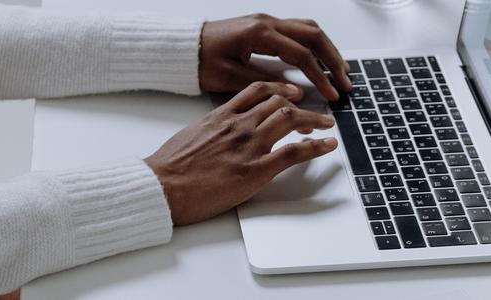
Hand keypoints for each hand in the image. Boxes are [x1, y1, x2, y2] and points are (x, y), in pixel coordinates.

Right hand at [145, 82, 337, 224]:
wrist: (163, 185)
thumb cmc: (170, 166)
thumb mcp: (191, 135)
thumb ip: (212, 128)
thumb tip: (221, 132)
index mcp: (221, 115)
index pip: (257, 91)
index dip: (279, 90)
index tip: (289, 93)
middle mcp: (238, 125)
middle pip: (279, 103)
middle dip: (301, 105)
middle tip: (313, 112)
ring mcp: (249, 145)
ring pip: (290, 119)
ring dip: (314, 120)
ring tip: (326, 124)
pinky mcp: (256, 169)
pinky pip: (294, 152)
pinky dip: (316, 146)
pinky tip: (328, 145)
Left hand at [199, 14, 351, 100]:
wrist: (184, 48)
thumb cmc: (201, 61)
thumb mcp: (229, 78)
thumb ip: (264, 83)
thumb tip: (295, 92)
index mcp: (259, 34)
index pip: (302, 54)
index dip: (320, 76)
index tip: (332, 94)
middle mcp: (266, 22)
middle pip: (313, 35)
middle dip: (333, 59)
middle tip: (346, 82)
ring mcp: (266, 22)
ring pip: (308, 29)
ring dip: (327, 49)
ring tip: (340, 70)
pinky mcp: (263, 27)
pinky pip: (297, 30)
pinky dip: (313, 44)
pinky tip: (319, 59)